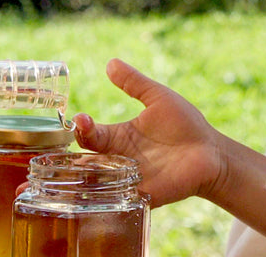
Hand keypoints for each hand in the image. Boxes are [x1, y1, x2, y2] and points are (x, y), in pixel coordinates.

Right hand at [73, 59, 223, 207]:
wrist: (211, 152)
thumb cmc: (186, 124)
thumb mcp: (159, 99)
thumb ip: (135, 83)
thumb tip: (111, 62)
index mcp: (119, 137)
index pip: (90, 135)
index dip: (82, 128)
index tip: (80, 119)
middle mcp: (118, 160)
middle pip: (85, 164)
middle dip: (67, 164)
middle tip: (54, 160)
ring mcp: (128, 180)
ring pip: (95, 186)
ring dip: (81, 185)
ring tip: (67, 180)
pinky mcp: (143, 195)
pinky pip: (118, 202)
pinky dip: (105, 201)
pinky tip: (95, 199)